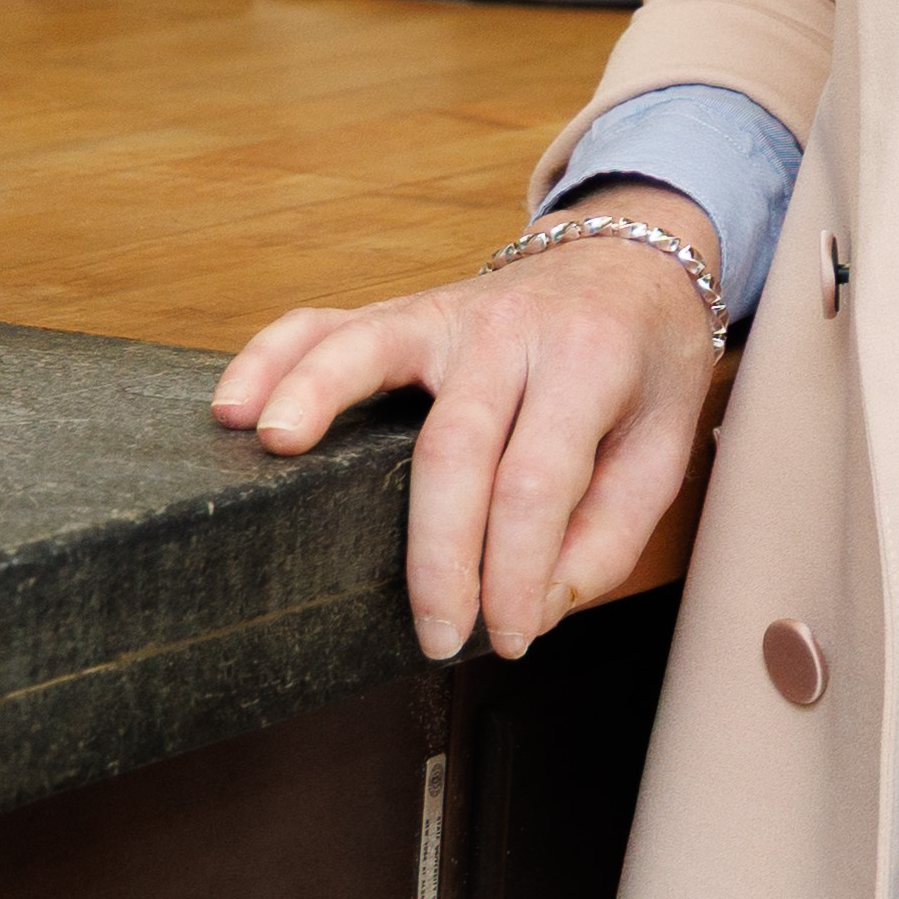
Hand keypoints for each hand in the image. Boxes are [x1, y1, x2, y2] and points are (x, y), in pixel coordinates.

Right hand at [211, 189, 722, 662]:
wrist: (637, 260)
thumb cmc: (646, 364)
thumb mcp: (664, 447)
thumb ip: (605, 535)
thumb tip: (526, 610)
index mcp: (588, 360)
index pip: (535, 482)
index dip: (512, 574)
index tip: (505, 639)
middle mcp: (511, 328)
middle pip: (451, 444)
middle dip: (437, 555)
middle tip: (436, 635)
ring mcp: (447, 312)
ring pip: (370, 350)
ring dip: (315, 398)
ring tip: (272, 455)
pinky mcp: (403, 312)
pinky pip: (327, 322)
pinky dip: (273, 354)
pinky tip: (234, 404)